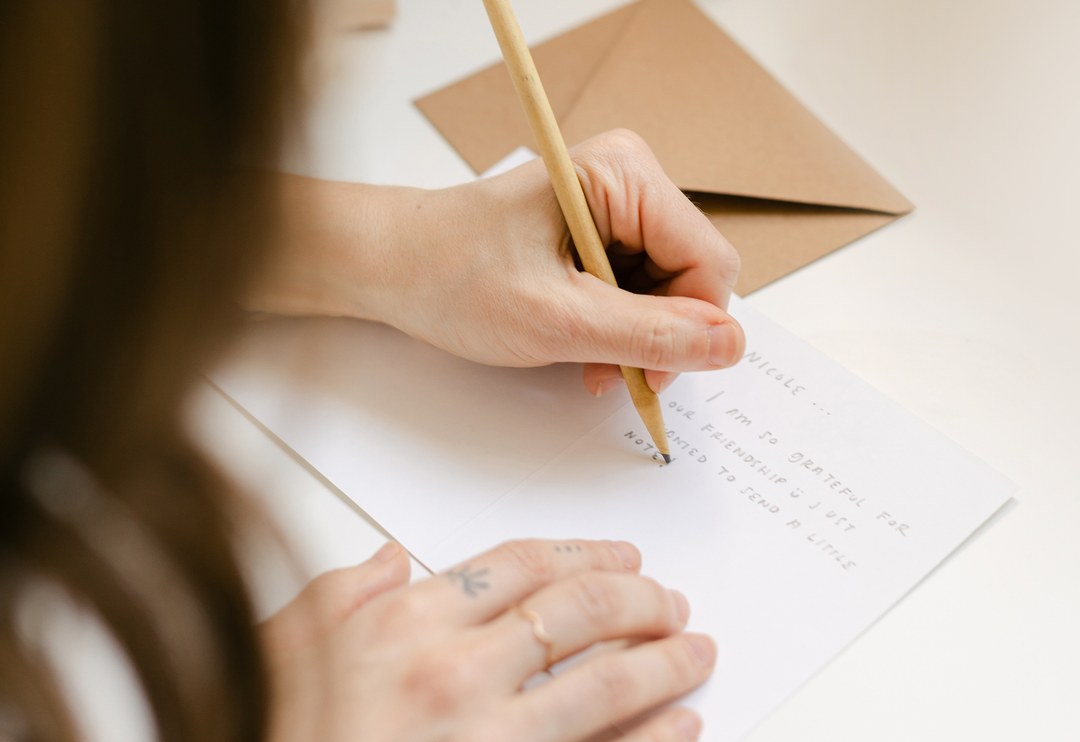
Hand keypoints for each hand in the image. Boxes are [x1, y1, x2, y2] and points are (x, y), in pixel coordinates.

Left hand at [248, 129, 743, 393]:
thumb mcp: (555, 318)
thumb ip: (648, 335)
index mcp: (625, 174)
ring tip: (583, 362)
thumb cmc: (452, 275)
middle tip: (605, 374)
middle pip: (693, 276)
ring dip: (635, 337)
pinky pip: (640, 288)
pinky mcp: (600, 231)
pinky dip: (617, 327)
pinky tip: (580, 345)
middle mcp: (629, 180)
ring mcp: (615, 206)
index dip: (692, 328)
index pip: (710, 261)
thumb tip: (731, 345)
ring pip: (669, 290)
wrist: (392, 266)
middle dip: (658, 335)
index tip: (647, 375)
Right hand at [261, 538, 714, 741]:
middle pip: (577, 611)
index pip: (523, 564)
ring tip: (695, 649)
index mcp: (406, 622)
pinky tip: (682, 724)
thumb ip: (344, 591)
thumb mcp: (288, 643)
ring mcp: (485, 738)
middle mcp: (453, 672)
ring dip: (663, 662)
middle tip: (672, 600)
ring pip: (604, 682)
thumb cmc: (276, 726)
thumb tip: (389, 556)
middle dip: (640, 599)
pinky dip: (653, 739)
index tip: (625, 557)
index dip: (586, 553)